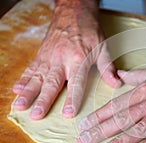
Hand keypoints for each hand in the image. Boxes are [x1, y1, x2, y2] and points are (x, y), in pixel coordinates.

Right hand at [13, 0, 120, 119]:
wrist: (73, 12)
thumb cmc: (89, 31)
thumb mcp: (103, 47)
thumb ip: (107, 68)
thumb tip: (116, 83)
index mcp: (78, 59)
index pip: (76, 83)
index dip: (72, 98)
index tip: (68, 113)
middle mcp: (61, 59)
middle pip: (52, 83)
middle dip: (43, 100)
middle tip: (37, 114)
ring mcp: (49, 57)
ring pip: (37, 77)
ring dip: (29, 92)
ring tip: (21, 105)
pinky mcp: (41, 55)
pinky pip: (31, 68)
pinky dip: (24, 79)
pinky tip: (17, 89)